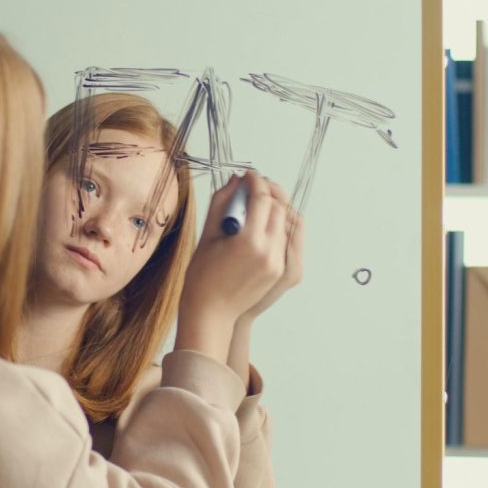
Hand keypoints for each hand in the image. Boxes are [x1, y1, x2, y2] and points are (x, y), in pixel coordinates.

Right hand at [175, 172, 290, 361]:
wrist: (211, 313)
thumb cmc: (202, 277)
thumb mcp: (207, 236)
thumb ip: (222, 203)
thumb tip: (235, 181)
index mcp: (249, 241)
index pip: (262, 198)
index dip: (255, 181)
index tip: (248, 175)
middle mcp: (269, 252)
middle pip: (279, 208)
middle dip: (268, 192)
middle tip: (253, 186)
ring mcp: (278, 264)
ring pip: (285, 223)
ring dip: (273, 209)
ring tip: (256, 205)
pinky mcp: (282, 272)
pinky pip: (285, 240)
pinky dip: (276, 227)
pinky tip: (261, 224)